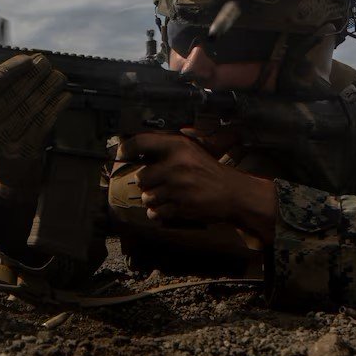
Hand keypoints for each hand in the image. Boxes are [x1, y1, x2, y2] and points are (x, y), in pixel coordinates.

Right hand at [0, 53, 69, 191]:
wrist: (4, 164)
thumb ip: (0, 85)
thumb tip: (29, 61)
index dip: (11, 69)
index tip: (28, 59)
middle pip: (14, 95)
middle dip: (33, 76)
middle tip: (46, 63)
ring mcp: (4, 143)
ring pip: (31, 108)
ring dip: (48, 88)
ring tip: (58, 77)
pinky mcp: (24, 151)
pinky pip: (44, 123)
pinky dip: (56, 107)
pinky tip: (63, 96)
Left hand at [119, 132, 276, 240]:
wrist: (233, 194)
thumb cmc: (208, 171)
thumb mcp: (191, 151)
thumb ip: (166, 149)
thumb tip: (135, 149)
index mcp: (178, 146)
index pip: (141, 142)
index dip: (127, 149)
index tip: (122, 155)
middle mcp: (175, 164)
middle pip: (141, 177)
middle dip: (147, 183)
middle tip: (159, 183)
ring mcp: (177, 187)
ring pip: (147, 197)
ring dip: (153, 199)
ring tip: (166, 196)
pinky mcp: (180, 206)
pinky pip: (155, 212)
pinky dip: (158, 213)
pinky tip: (168, 208)